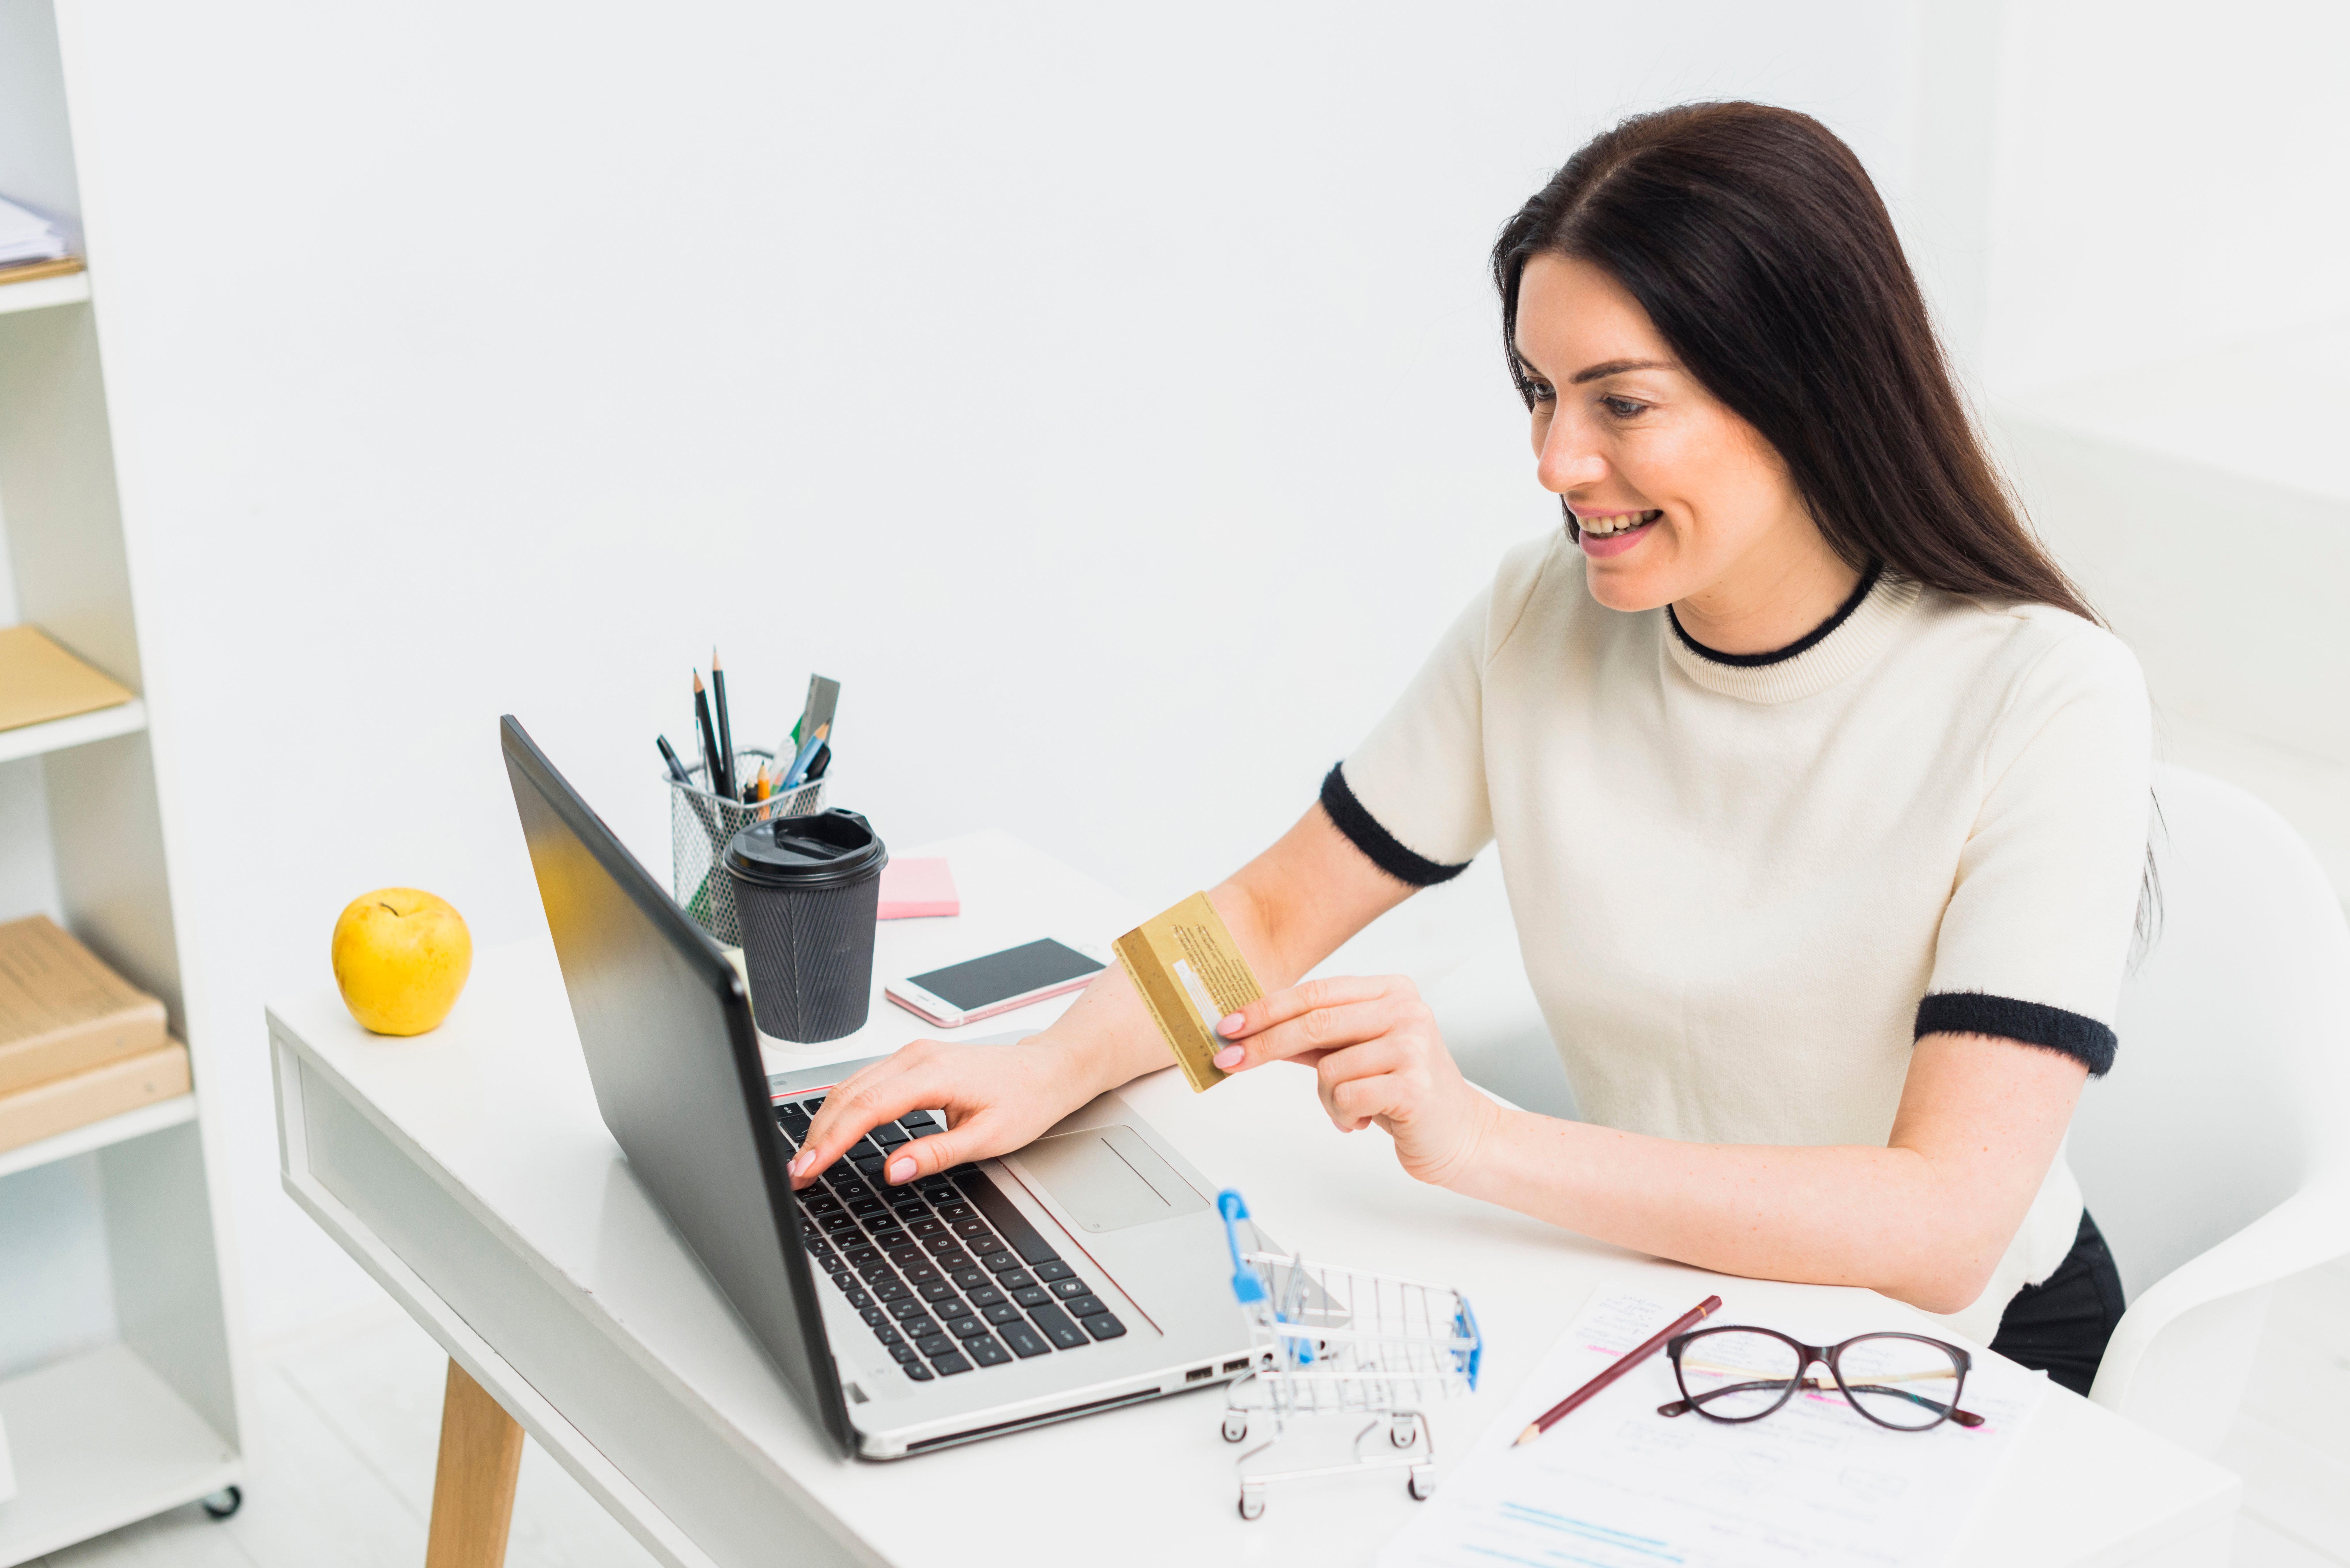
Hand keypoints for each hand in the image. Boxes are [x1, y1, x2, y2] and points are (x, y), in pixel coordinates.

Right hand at [788, 1035, 1102, 1189]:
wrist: (1046, 1070)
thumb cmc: (1025, 1099)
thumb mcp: (988, 1137)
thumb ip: (937, 1154)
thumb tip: (894, 1171)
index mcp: (932, 1073)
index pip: (866, 1109)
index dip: (831, 1141)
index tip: (809, 1168)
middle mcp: (915, 1057)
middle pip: (848, 1095)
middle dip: (817, 1135)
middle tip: (797, 1174)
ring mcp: (910, 1055)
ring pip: (850, 1087)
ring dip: (825, 1122)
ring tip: (808, 1160)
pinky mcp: (910, 1060)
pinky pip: (863, 1082)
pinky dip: (841, 1109)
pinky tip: (832, 1131)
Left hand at [1208, 974, 1497, 1186]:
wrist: (1461, 1134)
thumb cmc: (1403, 1092)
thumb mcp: (1356, 1054)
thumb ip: (1314, 1037)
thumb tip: (1252, 1029)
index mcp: (1392, 991)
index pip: (1315, 992)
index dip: (1266, 1008)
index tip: (1229, 1025)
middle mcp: (1406, 1010)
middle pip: (1314, 1021)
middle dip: (1264, 1044)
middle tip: (1230, 1060)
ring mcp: (1413, 1046)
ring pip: (1327, 1067)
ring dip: (1325, 1098)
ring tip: (1349, 1108)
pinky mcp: (1414, 1085)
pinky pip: (1345, 1096)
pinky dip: (1341, 1115)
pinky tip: (1361, 1120)